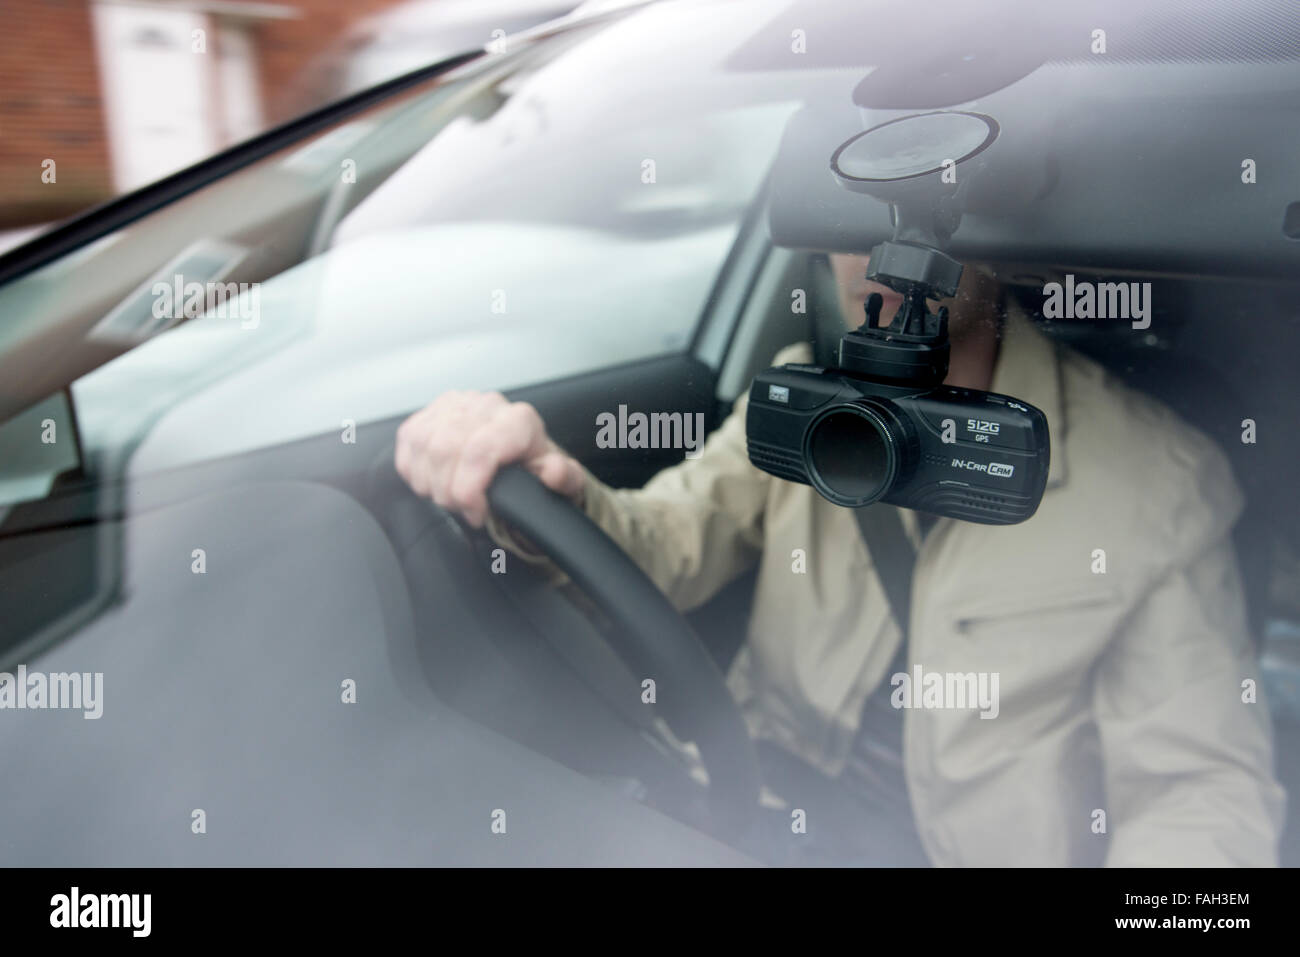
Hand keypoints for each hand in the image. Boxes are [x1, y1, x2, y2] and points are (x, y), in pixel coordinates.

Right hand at [395, 391, 584, 526]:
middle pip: (444, 450)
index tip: (477, 513)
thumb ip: (565, 478)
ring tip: (450, 496)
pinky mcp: (431, 411)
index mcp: (518, 421)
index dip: (468, 491)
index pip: (477, 452)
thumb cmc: (532, 467)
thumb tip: (553, 472)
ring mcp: (455, 404)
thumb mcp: (560, 479)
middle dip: (448, 492)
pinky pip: (408, 441)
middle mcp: (485, 406)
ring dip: (430, 482)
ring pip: (423, 444)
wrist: (516, 451)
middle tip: (463, 509)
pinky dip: (415, 470)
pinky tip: (434, 481)